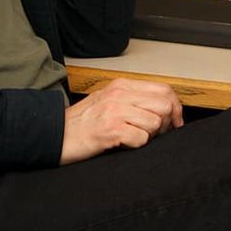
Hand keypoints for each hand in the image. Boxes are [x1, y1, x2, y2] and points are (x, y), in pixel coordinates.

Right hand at [60, 78, 183, 165]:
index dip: (175, 107)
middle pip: (165, 104)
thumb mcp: (108, 101)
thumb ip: (133, 99)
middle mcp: (119, 94)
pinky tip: (123, 144)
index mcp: (121, 85)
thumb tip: (164, 109)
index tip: (175, 122)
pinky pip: (141, 139)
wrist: (55, 134)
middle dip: (168, 123)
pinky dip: (137, 145)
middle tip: (157, 134)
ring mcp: (115, 111)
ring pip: (156, 122)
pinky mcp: (110, 130)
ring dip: (150, 136)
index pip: (163, 89)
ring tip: (133, 138)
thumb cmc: (81, 122)